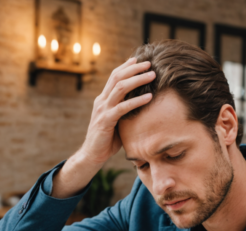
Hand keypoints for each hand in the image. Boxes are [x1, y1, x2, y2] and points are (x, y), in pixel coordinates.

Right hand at [51, 58, 154, 197]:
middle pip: (117, 77)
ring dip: (137, 80)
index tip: (139, 59)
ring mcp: (102, 110)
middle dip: (134, 68)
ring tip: (152, 75)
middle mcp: (102, 101)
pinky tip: (149, 97)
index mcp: (103, 99)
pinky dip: (136, 101)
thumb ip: (125, 110)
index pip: (114, 77)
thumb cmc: (108, 139)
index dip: (126, 66)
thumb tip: (143, 104)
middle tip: (149, 64)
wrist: (93, 155)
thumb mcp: (117, 121)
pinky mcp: (105, 121)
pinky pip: (122, 107)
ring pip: (120, 88)